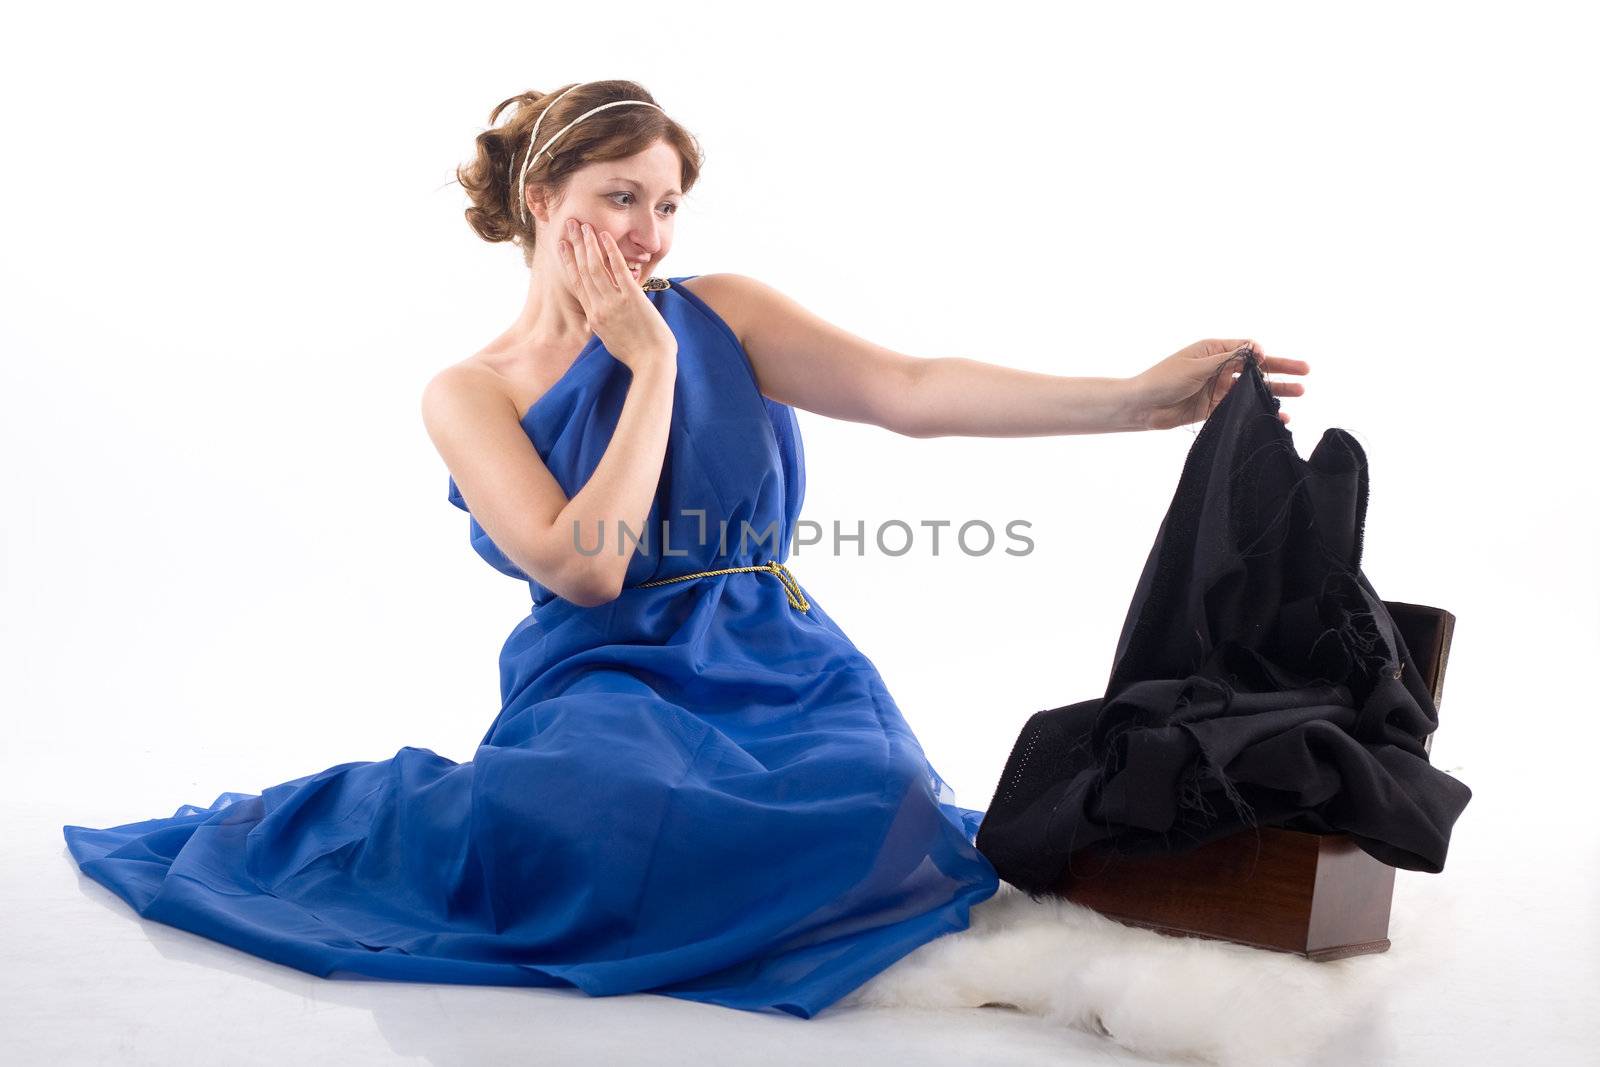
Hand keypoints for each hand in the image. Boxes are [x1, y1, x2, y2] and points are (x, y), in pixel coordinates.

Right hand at [556, 218, 677, 371]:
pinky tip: (605, 236)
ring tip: (584, 225)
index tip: (562, 246)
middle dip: (575, 246)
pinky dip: (610, 252)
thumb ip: (603, 323)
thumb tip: (601, 315)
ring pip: (595, 268)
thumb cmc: (636, 355)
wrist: (651, 364)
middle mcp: (599, 308)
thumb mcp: (611, 339)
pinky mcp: (631, 299)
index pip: (577, 284)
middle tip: (569, 225)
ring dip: (589, 244)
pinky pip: (618, 270)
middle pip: (582, 271)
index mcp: (594, 317)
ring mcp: (614, 303)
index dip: (568, 262)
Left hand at [1130, 339, 1309, 429]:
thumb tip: (1256, 348)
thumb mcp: (1197, 365)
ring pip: (1252, 388)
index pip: (1247, 348)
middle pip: (1256, 367)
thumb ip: (1228, 359)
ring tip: (1300, 393)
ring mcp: (1218, 388)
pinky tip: (1277, 416)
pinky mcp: (1215, 408)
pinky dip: (1258, 411)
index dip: (1262, 353)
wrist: (1142, 407)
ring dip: (1275, 391)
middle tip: (1306, 371)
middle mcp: (1219, 367)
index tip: (1266, 359)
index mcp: (1214, 350)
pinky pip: (1241, 408)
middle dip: (1281, 369)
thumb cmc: (1164, 379)